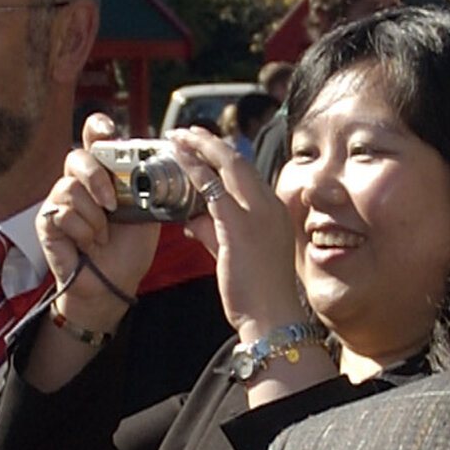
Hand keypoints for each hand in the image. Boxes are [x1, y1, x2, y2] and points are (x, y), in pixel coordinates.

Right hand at [33, 118, 166, 338]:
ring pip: (71, 188)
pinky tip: (87, 244)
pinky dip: (82, 232)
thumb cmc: (129, 248)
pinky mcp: (46, 220)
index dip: (97, 127)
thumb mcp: (147, 211)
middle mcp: (78, 180)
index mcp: (104, 172)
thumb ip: (147, 184)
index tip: (106, 130)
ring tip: (102, 236)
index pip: (94, 137)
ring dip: (94, 218)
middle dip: (97, 178)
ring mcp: (59, 199)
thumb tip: (159, 161)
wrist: (115, 283)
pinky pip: (62, 213)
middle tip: (113, 204)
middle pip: (77, 157)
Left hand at [163, 128, 310, 346]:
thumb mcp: (235, 256)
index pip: (247, 173)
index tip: (205, 146)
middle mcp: (268, 206)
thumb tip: (192, 220)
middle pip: (238, 161)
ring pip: (227, 166)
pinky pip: (212, 187)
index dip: (224, 156)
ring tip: (178, 137)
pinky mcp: (238, 226)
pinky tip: (178, 158)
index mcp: (272, 212)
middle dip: (210, 142)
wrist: (272, 317)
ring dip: (199, 148)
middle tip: (187, 132)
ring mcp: (256, 214)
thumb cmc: (257, 293)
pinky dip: (193, 168)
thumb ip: (214, 232)